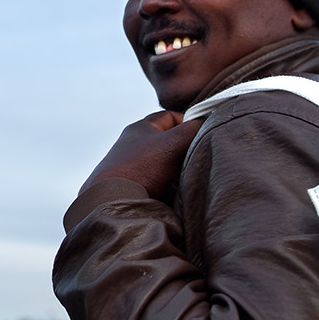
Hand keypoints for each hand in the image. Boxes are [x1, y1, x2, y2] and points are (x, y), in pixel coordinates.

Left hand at [81, 111, 204, 201]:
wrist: (113, 202)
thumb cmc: (140, 167)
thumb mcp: (173, 143)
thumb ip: (192, 130)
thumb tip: (206, 123)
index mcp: (141, 128)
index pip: (170, 116)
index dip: (188, 122)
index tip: (202, 134)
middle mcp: (135, 145)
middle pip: (168, 141)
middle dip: (185, 148)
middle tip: (197, 156)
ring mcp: (133, 166)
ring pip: (165, 163)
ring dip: (177, 169)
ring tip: (187, 176)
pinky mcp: (133, 186)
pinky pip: (158, 181)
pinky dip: (168, 185)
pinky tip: (175, 192)